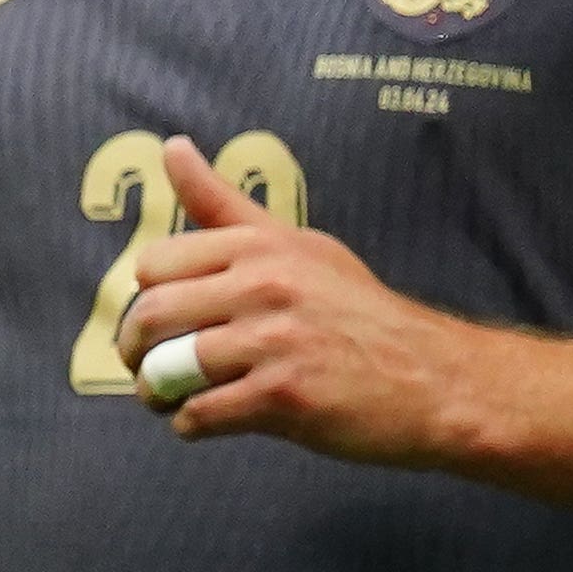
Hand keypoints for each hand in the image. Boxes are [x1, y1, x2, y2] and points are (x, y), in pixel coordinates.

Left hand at [113, 137, 466, 461]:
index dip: (146, 297)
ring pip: (166, 369)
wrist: (436, 379)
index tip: (162, 320)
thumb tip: (171, 148)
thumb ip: (224, 206)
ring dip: (157, 393)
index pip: (153, 265)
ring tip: (172, 398)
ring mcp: (274, 342)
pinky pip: (198, 413)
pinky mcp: (284, 397)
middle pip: (150, 316)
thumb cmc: (359, 313)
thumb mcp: (299, 245)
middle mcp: (265, 286)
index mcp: (261, 247)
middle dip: (135, 350)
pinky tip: (210, 418)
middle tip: (149, 367)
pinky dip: (191, 423)